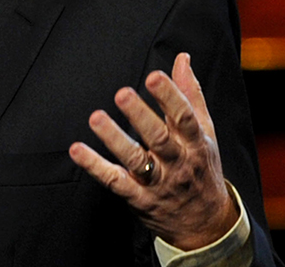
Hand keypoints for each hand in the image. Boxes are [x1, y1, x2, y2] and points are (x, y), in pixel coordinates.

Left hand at [69, 53, 237, 249]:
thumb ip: (191, 95)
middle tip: (122, 93)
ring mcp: (158, 182)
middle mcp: (177, 162)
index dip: (170, 96)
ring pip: (135, 160)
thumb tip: (182, 58)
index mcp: (195, 143)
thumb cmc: (202, 169)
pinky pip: (115, 182)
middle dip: (140, 116)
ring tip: (95, 118)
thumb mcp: (205, 133)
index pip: (184, 117)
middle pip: (159, 138)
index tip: (154, 76)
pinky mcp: (139, 199)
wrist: (207, 225)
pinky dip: (95, 166)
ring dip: (114, 138)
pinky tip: (77, 151)